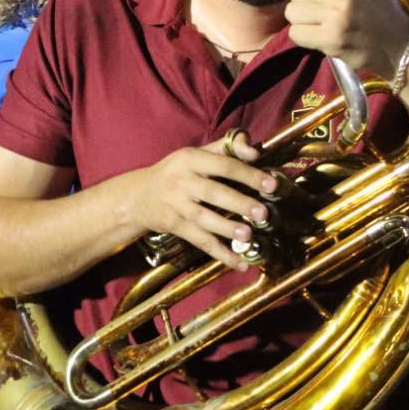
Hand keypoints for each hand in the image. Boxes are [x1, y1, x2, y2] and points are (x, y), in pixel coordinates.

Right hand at [125, 131, 277, 269]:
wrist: (137, 195)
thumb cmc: (178, 171)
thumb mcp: (198, 153)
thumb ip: (229, 147)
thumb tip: (255, 151)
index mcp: (191, 159)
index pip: (224, 166)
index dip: (248, 175)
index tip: (271, 185)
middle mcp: (181, 181)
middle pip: (213, 193)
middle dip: (239, 203)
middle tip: (262, 213)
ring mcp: (175, 205)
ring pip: (203, 219)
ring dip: (226, 228)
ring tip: (248, 236)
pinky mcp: (173, 226)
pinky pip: (199, 240)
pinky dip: (219, 252)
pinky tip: (237, 262)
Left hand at [286, 0, 408, 72]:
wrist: (399, 44)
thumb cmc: (384, 5)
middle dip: (308, 6)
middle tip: (328, 14)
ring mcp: (338, 16)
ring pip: (293, 14)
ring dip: (304, 22)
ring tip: (324, 25)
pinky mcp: (332, 38)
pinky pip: (296, 34)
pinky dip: (306, 38)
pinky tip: (323, 38)